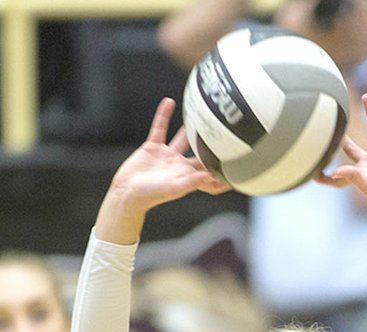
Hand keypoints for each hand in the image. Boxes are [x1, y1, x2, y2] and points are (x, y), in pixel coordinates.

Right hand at [96, 98, 230, 243]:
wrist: (128, 192)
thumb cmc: (151, 195)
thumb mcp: (174, 188)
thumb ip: (192, 181)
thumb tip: (209, 175)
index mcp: (188, 176)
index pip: (209, 169)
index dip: (222, 165)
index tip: (238, 158)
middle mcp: (179, 165)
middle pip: (200, 152)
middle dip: (211, 145)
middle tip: (225, 130)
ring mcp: (166, 155)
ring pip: (182, 138)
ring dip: (190, 127)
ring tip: (201, 112)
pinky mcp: (153, 146)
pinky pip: (160, 127)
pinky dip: (163, 115)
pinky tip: (169, 102)